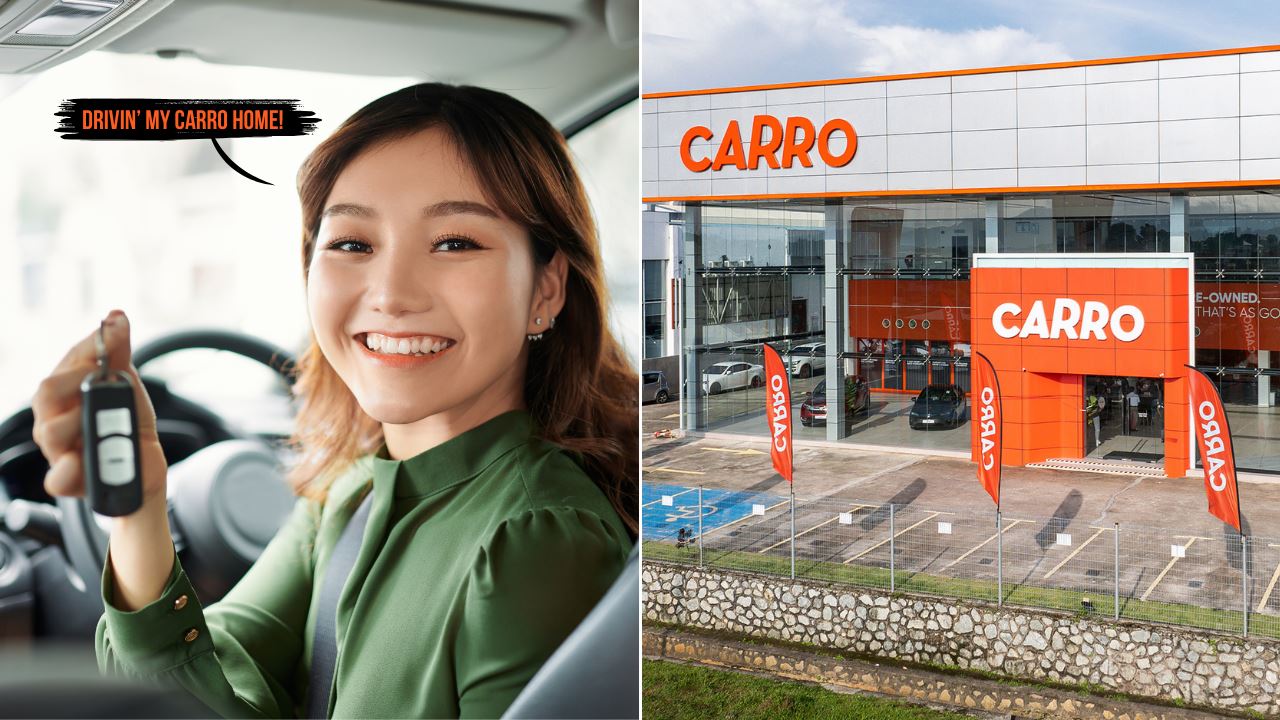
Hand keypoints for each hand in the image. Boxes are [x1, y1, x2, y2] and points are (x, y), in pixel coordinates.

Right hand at [31, 310, 167, 509]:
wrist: (143, 464)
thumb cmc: (126, 421)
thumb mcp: (125, 383)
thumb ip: (116, 351)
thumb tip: (115, 315)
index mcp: (63, 393)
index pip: (64, 364)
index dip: (89, 349)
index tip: (115, 336)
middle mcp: (52, 419)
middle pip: (47, 394)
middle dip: (79, 382)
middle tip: (107, 383)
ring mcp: (57, 450)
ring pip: (49, 432)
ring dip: (79, 422)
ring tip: (103, 422)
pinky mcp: (69, 480)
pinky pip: (57, 478)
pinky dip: (68, 469)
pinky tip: (80, 460)